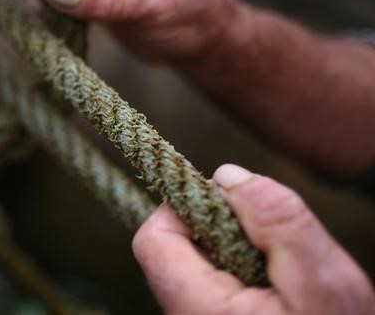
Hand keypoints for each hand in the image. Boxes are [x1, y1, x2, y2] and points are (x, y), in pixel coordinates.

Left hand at [132, 164, 374, 313]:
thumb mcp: (323, 283)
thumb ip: (278, 221)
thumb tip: (228, 176)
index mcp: (198, 310)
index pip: (153, 239)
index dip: (184, 207)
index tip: (232, 205)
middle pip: (179, 247)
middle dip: (224, 228)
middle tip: (276, 246)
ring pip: (204, 265)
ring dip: (244, 253)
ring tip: (289, 277)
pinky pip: (223, 285)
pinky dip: (252, 275)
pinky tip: (287, 293)